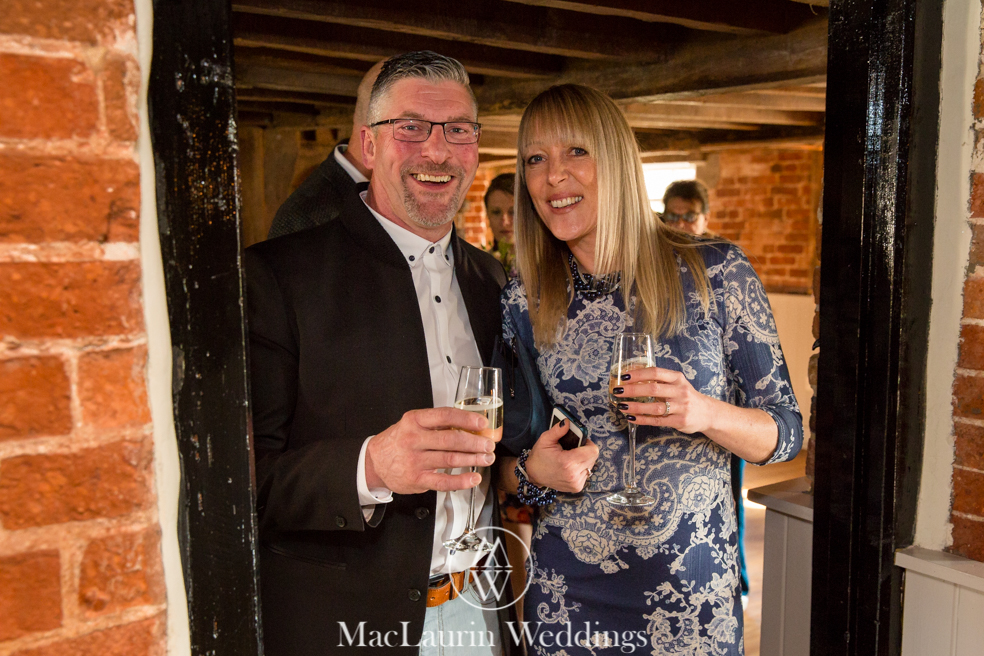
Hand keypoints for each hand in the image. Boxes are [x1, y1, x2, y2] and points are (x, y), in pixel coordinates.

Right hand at [365, 408, 496, 493]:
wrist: (374, 462)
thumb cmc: (398, 441)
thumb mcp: (412, 424)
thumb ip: (436, 424)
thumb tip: (468, 426)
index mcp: (414, 421)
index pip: (445, 416)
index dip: (466, 419)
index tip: (482, 423)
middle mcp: (414, 439)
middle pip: (450, 440)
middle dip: (474, 443)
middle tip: (489, 445)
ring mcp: (415, 461)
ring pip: (450, 460)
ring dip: (472, 459)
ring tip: (486, 459)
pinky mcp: (417, 479)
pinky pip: (443, 482)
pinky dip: (461, 481)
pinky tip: (473, 478)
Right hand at [525, 419, 598, 492]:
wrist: (533, 476)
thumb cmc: (539, 457)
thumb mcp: (545, 440)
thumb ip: (558, 430)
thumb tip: (567, 422)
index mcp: (568, 463)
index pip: (593, 451)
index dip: (588, 443)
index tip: (580, 441)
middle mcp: (574, 475)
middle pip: (593, 458)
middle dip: (585, 451)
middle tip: (573, 449)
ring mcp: (576, 483)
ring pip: (590, 465)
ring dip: (583, 460)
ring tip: (571, 458)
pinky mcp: (577, 488)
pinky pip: (586, 473)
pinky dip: (581, 468)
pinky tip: (570, 466)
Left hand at [612, 366, 713, 433]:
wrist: (707, 413)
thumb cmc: (685, 396)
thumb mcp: (676, 383)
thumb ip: (659, 380)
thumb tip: (631, 376)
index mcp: (677, 378)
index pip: (656, 372)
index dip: (638, 374)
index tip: (623, 376)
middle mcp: (680, 391)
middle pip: (653, 389)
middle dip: (633, 390)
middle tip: (618, 391)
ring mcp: (681, 407)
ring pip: (655, 407)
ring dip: (636, 407)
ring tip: (622, 406)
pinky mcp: (680, 421)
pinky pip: (658, 420)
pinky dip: (643, 419)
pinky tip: (632, 418)